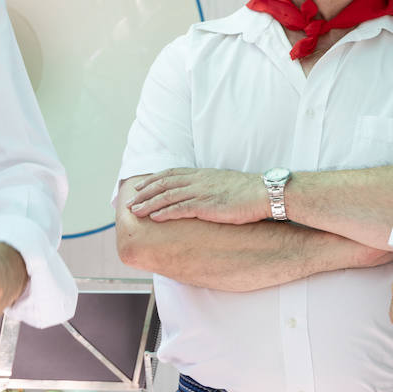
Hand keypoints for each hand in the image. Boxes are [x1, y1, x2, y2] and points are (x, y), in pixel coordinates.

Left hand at [128, 168, 269, 224]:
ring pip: (167, 196)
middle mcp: (197, 180)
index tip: (140, 186)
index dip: (153, 180)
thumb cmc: (247, 191)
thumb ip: (208, 185)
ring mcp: (200, 192)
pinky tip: (154, 218)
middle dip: (144, 193)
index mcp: (201, 174)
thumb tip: (201, 192)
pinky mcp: (206, 206)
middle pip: (163, 184)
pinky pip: (180, 209)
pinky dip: (164, 212)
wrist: (263, 193)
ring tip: (135, 211)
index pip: (170, 174)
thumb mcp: (223, 183)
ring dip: (148, 204)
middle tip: (129, 201)